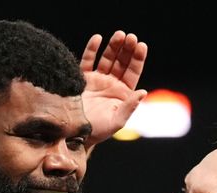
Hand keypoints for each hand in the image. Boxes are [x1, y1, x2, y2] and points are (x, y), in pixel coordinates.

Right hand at [80, 31, 147, 148]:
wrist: (73, 134)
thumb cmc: (97, 131)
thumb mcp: (116, 121)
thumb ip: (129, 106)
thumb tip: (143, 92)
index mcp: (123, 93)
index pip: (133, 71)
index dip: (137, 58)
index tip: (141, 45)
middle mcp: (111, 84)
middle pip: (121, 61)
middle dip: (127, 49)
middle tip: (130, 37)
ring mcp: (97, 80)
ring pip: (107, 58)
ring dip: (113, 46)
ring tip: (119, 34)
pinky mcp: (82, 78)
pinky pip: (87, 60)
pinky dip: (92, 49)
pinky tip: (98, 38)